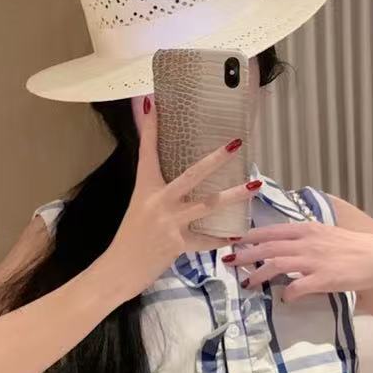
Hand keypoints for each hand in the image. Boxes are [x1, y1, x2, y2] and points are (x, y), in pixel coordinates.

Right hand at [100, 99, 252, 301]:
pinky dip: (221, 239)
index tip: (154, 102)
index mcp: (145, 188)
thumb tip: (176, 182)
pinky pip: (206, 240)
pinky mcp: (177, 245)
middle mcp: (158, 201)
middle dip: (215, 159)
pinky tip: (237, 235)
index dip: (151, 127)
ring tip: (256, 185)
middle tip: (236, 143)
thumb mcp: (139, 207)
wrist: (117, 270)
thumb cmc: (129, 238)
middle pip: (191, 175)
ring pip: (208, 205)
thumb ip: (158, 192)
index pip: (147, 151)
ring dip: (234, 195)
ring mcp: (168, 223)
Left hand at [225, 220, 372, 300]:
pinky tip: (284, 298)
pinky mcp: (324, 279)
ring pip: (277, 264)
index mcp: (308, 229)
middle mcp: (308, 242)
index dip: (250, 236)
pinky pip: (298, 287)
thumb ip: (306, 239)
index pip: (272, 230)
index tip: (233, 241)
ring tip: (247, 283)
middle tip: (228, 262)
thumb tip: (285, 246)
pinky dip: (287, 293)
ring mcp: (315, 260)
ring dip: (258, 274)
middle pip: (268, 246)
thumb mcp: (327, 235)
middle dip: (245, 254)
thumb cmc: (354, 248)